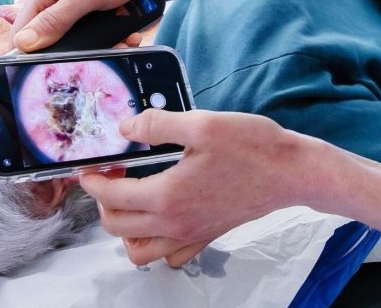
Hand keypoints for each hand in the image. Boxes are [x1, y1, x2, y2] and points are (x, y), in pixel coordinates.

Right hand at [11, 0, 168, 51]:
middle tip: (105, 50)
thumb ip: (55, 20)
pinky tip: (130, 33)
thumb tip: (23, 42)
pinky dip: (115, 31)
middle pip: (53, 32)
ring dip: (103, 40)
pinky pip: (99, 24)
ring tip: (124, 40)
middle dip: (78, 47)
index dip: (32, 49)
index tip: (51, 64)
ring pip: (80, 32)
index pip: (23, 26)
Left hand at [80, 109, 319, 266]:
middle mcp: (175, 222)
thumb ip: (155, 124)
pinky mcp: (207, 235)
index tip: (90, 167)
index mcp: (168, 195)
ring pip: (139, 250)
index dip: (93, 181)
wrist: (290, 171)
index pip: (111, 197)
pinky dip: (156, 244)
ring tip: (130, 200)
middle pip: (117, 226)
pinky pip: (170, 256)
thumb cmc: (253, 147)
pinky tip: (161, 218)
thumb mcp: (202, 124)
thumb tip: (125, 128)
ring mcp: (191, 234)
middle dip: (103, 202)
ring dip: (124, 229)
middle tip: (110, 177)